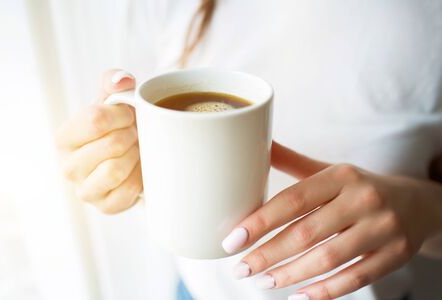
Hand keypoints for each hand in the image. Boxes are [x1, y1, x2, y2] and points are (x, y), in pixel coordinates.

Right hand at [56, 69, 141, 213]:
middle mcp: (68, 167)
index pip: (96, 120)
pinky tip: (138, 169)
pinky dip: (140, 178)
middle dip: (132, 135)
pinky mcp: (105, 207)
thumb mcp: (111, 100)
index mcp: (64, 137)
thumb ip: (114, 81)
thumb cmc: (116, 127)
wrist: (128, 156)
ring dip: (135, 156)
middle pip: (112, 145)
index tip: (130, 115)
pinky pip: (128, 192)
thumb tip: (123, 80)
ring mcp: (85, 191)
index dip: (122, 114)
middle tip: (134, 134)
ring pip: (116, 170)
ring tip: (135, 150)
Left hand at [222, 141, 441, 298]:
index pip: (293, 200)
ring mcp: (382, 228)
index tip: (233, 240)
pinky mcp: (395, 255)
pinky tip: (298, 295)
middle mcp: (363, 200)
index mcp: (341, 176)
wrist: (417, 203)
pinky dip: (324, 291)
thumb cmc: (359, 187)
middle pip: (306, 233)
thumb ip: (293, 162)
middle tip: (241, 268)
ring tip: (262, 281)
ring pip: (328, 259)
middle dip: (268, 254)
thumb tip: (257, 144)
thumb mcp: (330, 171)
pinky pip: (356, 278)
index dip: (260, 221)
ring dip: (290, 274)